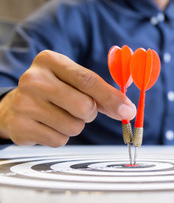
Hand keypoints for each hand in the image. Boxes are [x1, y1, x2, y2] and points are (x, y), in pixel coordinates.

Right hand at [0, 50, 135, 146]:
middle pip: (84, 106)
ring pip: (74, 127)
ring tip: (60, 115)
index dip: (111, 97)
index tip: (128, 110)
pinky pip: (59, 140)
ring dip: (75, 126)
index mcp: (50, 61)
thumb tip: (127, 110)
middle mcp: (33, 79)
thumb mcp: (74, 82)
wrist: (15, 105)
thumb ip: (102, 93)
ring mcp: (23, 103)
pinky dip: (60, 137)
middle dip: (89, 113)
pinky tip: (48, 125)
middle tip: (79, 108)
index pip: (88, 80)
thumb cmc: (54, 91)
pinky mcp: (19, 126)